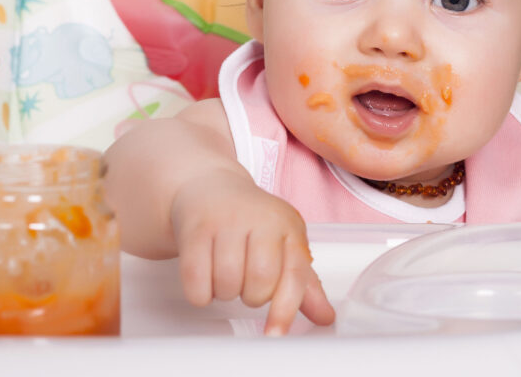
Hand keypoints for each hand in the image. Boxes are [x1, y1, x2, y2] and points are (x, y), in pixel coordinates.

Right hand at [170, 173, 335, 335]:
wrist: (209, 187)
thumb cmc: (250, 222)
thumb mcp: (282, 244)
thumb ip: (302, 282)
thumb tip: (325, 317)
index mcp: (288, 224)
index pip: (294, 274)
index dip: (285, 309)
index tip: (275, 333)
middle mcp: (260, 218)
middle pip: (259, 282)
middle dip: (251, 296)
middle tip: (245, 283)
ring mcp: (226, 220)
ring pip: (227, 283)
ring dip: (224, 293)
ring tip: (225, 276)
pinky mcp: (195, 227)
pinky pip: (196, 279)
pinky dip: (200, 293)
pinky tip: (204, 279)